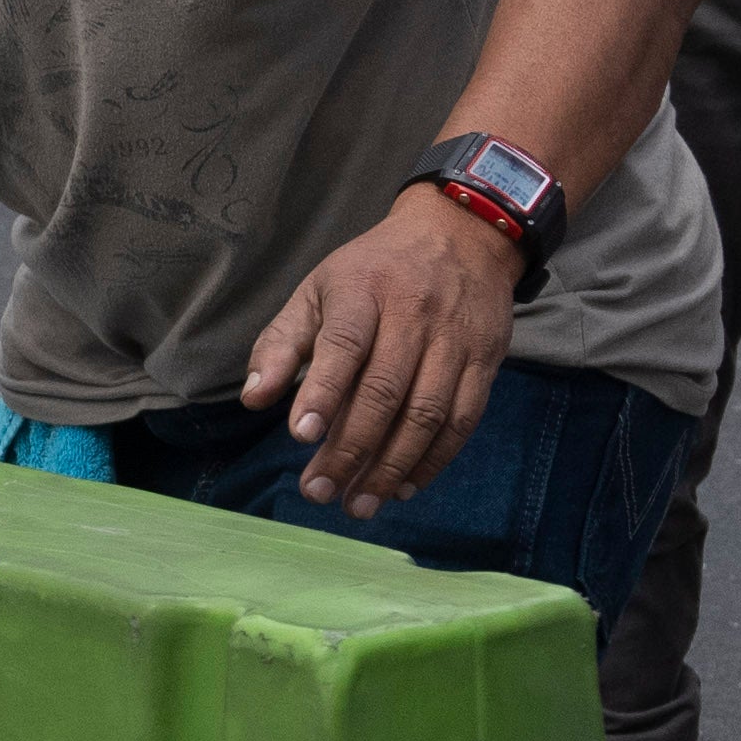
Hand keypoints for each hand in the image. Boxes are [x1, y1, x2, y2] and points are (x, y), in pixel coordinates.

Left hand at [241, 196, 522, 518]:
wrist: (461, 235)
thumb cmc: (373, 273)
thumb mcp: (318, 290)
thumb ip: (282, 344)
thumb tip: (254, 400)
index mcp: (364, 291)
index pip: (345, 346)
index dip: (323, 392)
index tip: (301, 436)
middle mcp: (414, 314)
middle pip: (385, 391)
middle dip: (350, 450)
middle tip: (319, 492)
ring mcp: (455, 339)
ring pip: (426, 414)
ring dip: (391, 467)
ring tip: (358, 504)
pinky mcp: (486, 359)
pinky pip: (462, 420)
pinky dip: (433, 460)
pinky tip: (402, 487)